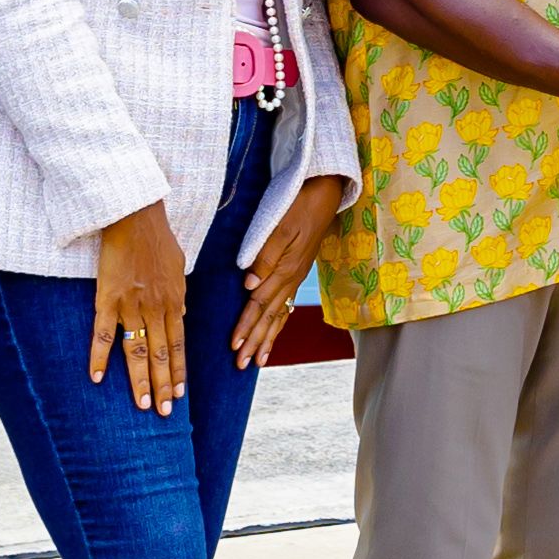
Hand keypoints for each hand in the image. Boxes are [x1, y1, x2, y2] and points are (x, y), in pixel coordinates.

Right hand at [87, 203, 190, 418]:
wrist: (135, 215)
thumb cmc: (157, 238)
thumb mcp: (178, 267)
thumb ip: (178, 294)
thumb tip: (180, 311)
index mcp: (174, 302)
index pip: (178, 346)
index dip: (179, 372)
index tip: (180, 394)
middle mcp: (156, 309)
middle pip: (161, 355)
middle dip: (163, 386)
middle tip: (164, 413)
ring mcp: (131, 306)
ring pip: (137, 351)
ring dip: (140, 381)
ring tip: (143, 405)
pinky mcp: (107, 299)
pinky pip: (103, 334)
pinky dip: (99, 357)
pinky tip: (96, 378)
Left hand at [232, 175, 347, 372]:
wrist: (325, 193)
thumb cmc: (298, 204)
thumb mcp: (280, 227)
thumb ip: (265, 257)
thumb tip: (249, 287)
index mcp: (285, 269)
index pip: (259, 305)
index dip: (246, 326)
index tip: (233, 346)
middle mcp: (291, 278)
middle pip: (269, 317)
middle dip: (255, 342)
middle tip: (241, 365)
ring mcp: (296, 276)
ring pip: (279, 314)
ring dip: (267, 338)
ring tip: (258, 360)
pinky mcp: (298, 270)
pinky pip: (287, 304)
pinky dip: (278, 323)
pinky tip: (273, 332)